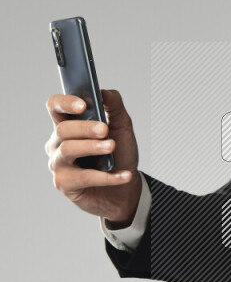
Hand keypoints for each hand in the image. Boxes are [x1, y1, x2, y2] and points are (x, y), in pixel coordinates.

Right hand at [45, 88, 141, 225]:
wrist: (125, 189)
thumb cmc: (119, 156)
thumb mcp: (122, 128)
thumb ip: (114, 106)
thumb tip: (104, 92)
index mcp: (68, 125)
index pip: (54, 106)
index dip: (65, 103)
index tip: (83, 105)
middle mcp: (57, 143)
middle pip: (62, 129)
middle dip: (85, 128)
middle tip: (104, 130)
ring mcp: (58, 164)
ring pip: (68, 150)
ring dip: (92, 147)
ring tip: (111, 147)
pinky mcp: (64, 184)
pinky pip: (83, 178)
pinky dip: (106, 176)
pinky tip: (124, 175)